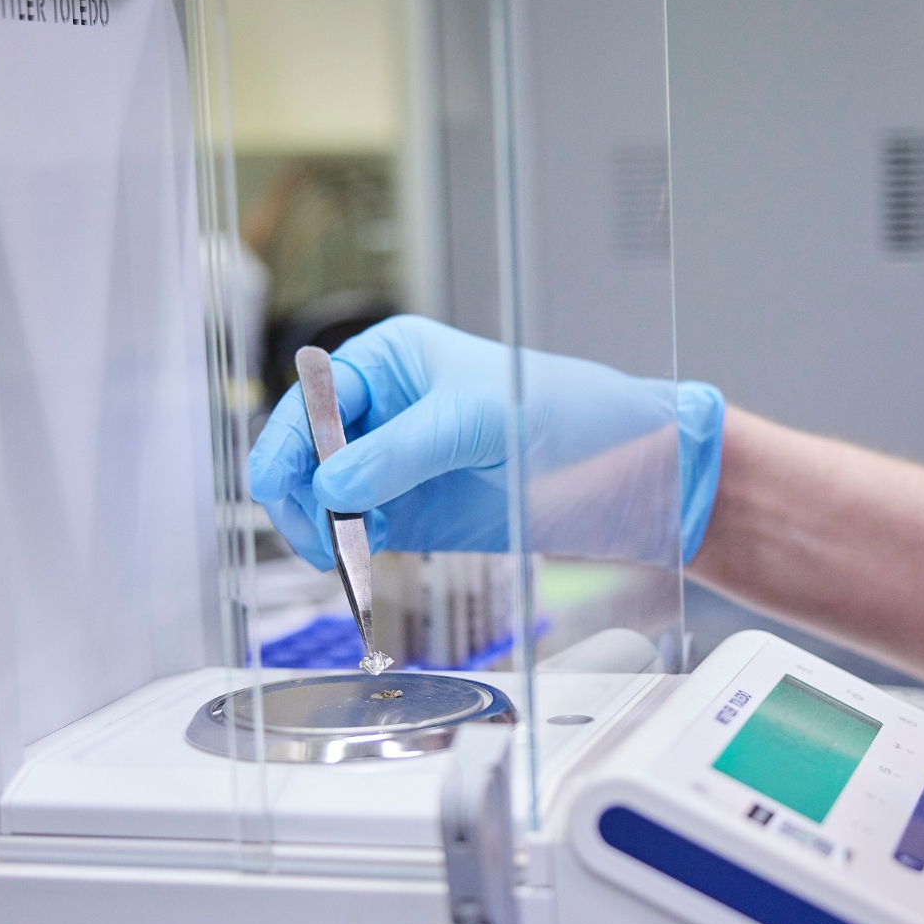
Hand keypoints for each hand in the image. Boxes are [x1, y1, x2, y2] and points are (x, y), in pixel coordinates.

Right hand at [248, 316, 723, 569]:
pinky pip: (356, 533)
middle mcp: (383, 410)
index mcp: (390, 361)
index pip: (312, 399)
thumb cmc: (571, 415)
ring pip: (319, 499)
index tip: (294, 489)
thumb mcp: (482, 421)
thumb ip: (403, 452)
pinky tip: (364, 562)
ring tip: (344, 554)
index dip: (293, 443)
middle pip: (302, 452)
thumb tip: (331, 486)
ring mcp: (394, 465)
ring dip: (319, 528)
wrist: (630, 474)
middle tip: (321, 536)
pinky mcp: (411, 513)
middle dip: (298, 493)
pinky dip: (347, 551)